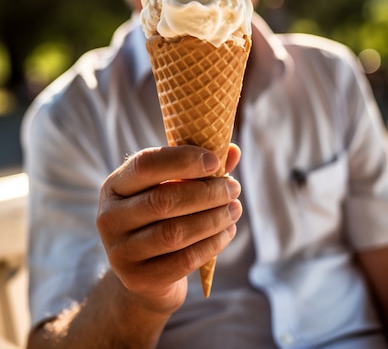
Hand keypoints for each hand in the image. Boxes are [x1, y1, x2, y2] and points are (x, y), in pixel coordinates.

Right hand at [96, 144, 241, 315]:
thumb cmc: (161, 218)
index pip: (144, 164)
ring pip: (174, 232)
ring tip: (235, 208)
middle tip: (233, 188)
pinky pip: (183, 260)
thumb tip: (233, 151)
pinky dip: (212, 244)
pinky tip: (228, 231)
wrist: (144, 273)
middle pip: (162, 200)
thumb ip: (197, 169)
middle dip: (206, 192)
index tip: (215, 161)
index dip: (182, 160)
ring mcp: (120, 252)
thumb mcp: (171, 188)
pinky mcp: (139, 279)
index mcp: (115, 186)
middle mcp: (109, 218)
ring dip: (213, 218)